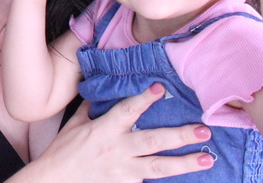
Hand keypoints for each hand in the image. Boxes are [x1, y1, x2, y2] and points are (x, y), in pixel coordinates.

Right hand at [31, 84, 213, 181]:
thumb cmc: (63, 151)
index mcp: (104, 130)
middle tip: (203, 130)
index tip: (161, 88)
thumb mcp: (75, 125)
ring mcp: (123, 171)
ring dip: (185, 163)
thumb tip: (103, 91)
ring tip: (208, 159)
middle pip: (152, 141)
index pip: (126, 111)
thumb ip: (92, 109)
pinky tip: (187, 182)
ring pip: (159, 167)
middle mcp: (117, 149)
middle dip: (179, 135)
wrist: (54, 180)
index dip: (144, 99)